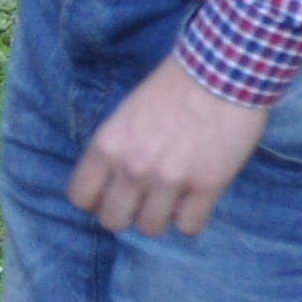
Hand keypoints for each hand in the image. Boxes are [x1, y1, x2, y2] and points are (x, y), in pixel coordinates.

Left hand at [66, 61, 271, 236]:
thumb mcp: (126, 113)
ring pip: (150, 229)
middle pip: (112, 221)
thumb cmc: (172, 87)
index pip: (80, 197)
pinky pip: (188, 228)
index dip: (95, 199)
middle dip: (126, 213)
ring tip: (171, 198)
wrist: (221, 72)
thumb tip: (111, 183)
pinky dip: (191, 218)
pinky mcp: (206, 187)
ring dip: (160, 216)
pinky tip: (195, 199)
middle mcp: (132, 167)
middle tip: (142, 199)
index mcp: (107, 145)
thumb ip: (115, 149)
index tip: (110, 193)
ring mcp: (169, 180)